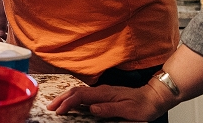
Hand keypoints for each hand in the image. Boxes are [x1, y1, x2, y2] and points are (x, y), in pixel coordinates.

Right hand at [47, 84, 165, 120]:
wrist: (153, 97)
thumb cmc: (143, 105)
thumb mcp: (128, 110)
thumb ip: (109, 109)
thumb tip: (92, 108)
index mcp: (104, 93)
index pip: (80, 96)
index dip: (68, 103)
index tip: (59, 111)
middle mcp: (101, 90)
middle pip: (75, 91)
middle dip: (61, 98)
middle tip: (49, 107)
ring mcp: (101, 91)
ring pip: (78, 92)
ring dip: (65, 97)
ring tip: (55, 104)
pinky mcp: (103, 94)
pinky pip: (83, 95)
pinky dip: (73, 98)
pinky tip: (70, 102)